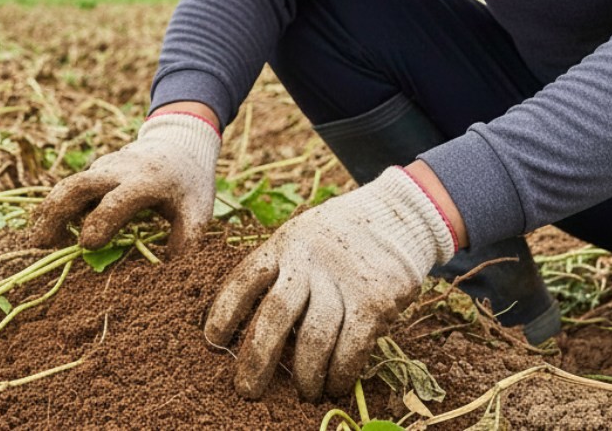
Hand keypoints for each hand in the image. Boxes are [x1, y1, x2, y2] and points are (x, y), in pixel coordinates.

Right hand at [30, 111, 220, 254]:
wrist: (180, 142)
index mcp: (147, 181)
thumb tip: (168, 266)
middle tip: (41, 245)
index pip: (118, 200)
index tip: (88, 245)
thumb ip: (187, 237)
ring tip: (40, 242)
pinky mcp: (96, 172)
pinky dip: (59, 209)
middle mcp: (119, 171)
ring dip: (50, 212)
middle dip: (57, 213)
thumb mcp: (199, 208)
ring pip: (68, 185)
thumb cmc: (189, 182)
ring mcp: (103, 168)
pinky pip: (73, 189)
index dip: (101, 221)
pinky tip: (52, 233)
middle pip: (78, 185)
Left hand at [204, 167, 456, 400]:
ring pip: (315, 336)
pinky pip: (353, 345)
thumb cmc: (338, 237)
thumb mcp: (300, 238)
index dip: (225, 311)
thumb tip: (249, 328)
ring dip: (307, 374)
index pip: (246, 278)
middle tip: (247, 390)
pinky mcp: (375, 299)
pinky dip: (341, 371)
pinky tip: (335, 385)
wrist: (398, 217)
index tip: (212, 339)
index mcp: (284, 245)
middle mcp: (309, 261)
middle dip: (258, 357)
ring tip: (305, 394)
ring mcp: (343, 279)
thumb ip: (279, 272)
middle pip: (277, 313)